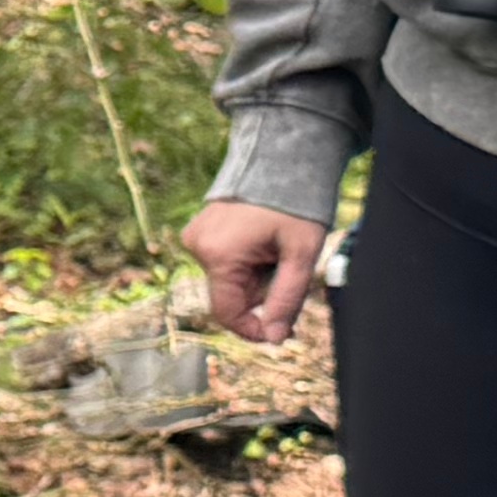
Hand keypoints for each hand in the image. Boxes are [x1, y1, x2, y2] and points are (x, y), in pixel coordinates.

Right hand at [186, 200, 326, 342]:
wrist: (284, 157)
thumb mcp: (301, 255)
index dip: (254, 329)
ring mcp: (195, 236)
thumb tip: (273, 339)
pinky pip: (222, 260)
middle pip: (230, 295)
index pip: (228, 314)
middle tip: (287, 268)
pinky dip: (244, 260)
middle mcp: (198, 247)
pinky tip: (261, 240)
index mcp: (219, 256)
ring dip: (254, 276)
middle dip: (260, 293)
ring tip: (275, 248)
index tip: (282, 331)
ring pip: (228, 279)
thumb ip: (286, 299)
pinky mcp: (199, 229)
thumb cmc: (297, 204)